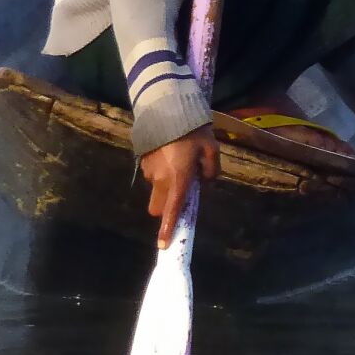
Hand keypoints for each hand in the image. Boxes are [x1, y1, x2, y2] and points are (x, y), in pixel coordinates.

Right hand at [139, 125, 218, 248]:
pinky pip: (152, 175)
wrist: (168, 108)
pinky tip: (169, 154)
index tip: (164, 246)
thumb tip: (204, 182)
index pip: (172, 211)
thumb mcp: (211, 150)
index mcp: (179, 179)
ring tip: (179, 162)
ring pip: (156, 189)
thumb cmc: (193, 131)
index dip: (168, 229)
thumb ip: (211, 171)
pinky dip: (160, 172)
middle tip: (180, 191)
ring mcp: (149, 171)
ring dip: (165, 185)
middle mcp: (161, 179)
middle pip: (158, 207)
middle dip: (166, 207)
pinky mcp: (142, 161)